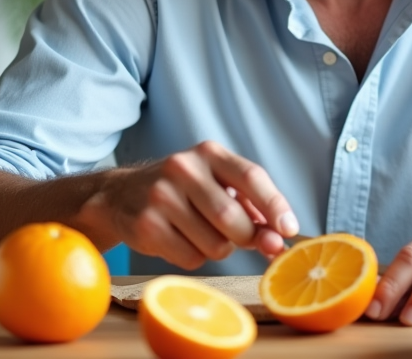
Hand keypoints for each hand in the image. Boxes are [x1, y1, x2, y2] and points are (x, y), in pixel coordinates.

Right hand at [78, 140, 298, 269]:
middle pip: (233, 218)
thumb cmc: (184, 191)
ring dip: (219, 249)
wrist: (121, 195)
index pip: (251, 177)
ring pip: (215, 245)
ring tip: (201, 232)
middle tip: (243, 238)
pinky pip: (191, 258)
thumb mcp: (216, 184)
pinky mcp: (146, 225)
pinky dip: (195, 257)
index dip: (275, 206)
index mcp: (209, 153)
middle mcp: (183, 168)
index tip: (290, 230)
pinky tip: (180, 240)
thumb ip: (251, 208)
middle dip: (246, 237)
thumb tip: (278, 240)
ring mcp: (161, 196)